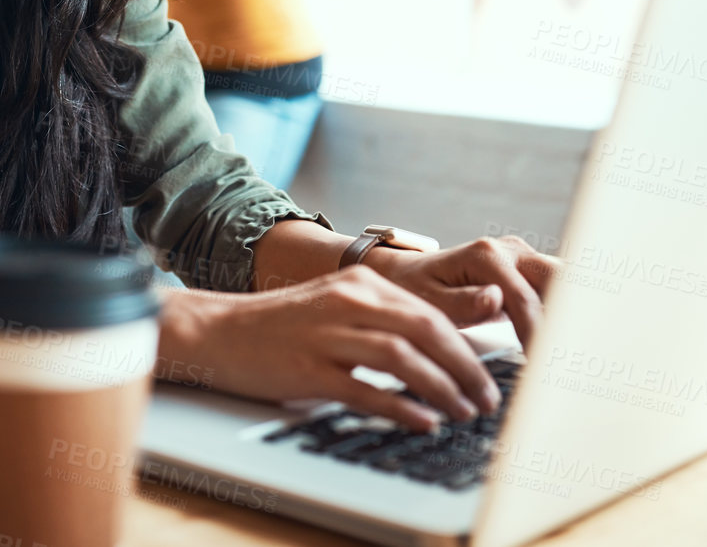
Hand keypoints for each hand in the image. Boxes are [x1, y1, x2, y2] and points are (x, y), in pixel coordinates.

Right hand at [157, 265, 500, 431]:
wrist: (219, 331)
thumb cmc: (282, 326)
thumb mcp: (336, 308)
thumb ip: (381, 319)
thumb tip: (435, 349)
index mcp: (361, 285)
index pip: (429, 312)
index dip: (465, 345)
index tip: (486, 375)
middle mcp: (348, 302)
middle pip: (424, 330)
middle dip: (464, 367)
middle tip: (486, 398)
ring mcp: (327, 334)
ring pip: (401, 357)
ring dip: (441, 387)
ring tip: (463, 412)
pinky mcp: (309, 367)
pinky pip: (365, 388)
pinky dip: (400, 407)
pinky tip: (422, 422)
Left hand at [362, 235, 559, 349]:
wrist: (409, 273)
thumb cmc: (414, 287)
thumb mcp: (428, 299)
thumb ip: (462, 302)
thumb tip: (496, 299)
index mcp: (487, 256)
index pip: (526, 299)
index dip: (538, 334)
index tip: (544, 364)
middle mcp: (510, 251)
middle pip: (560, 280)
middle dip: (571, 317)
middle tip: (574, 358)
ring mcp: (522, 258)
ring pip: (565, 282)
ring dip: (573, 314)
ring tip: (577, 354)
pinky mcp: (527, 270)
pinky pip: (556, 290)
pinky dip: (564, 312)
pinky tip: (568, 342)